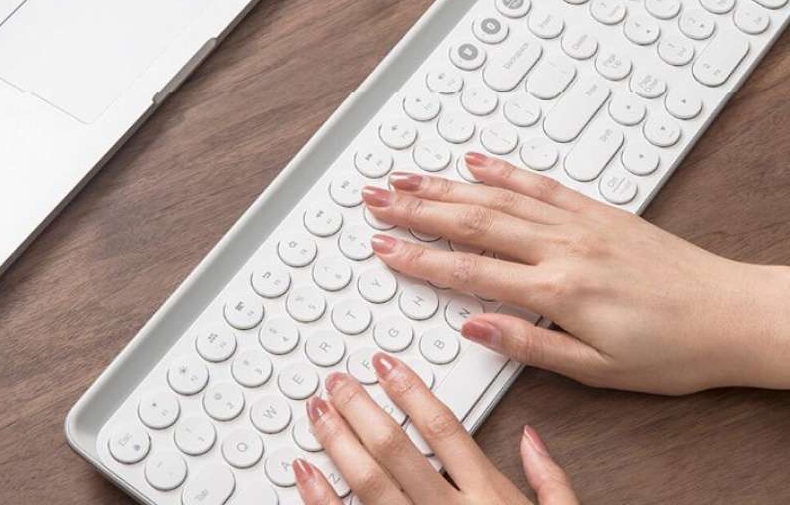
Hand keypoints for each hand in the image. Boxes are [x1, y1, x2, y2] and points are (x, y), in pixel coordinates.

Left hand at [293, 353, 578, 504]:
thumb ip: (552, 481)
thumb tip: (531, 436)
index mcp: (489, 499)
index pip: (443, 428)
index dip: (410, 391)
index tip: (384, 365)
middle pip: (397, 448)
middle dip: (361, 408)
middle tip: (336, 381)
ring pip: (371, 484)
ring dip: (339, 443)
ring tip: (317, 412)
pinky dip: (323, 501)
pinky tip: (304, 477)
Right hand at [362, 153, 789, 393]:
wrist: (729, 314)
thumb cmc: (670, 348)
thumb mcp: (596, 368)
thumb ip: (528, 342)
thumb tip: (474, 324)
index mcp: (556, 289)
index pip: (468, 270)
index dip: (419, 258)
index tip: (384, 246)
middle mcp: (560, 245)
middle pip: (471, 221)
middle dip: (416, 209)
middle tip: (377, 197)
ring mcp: (576, 221)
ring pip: (497, 196)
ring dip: (446, 185)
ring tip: (408, 177)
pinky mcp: (594, 209)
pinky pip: (539, 183)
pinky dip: (502, 170)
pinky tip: (475, 161)